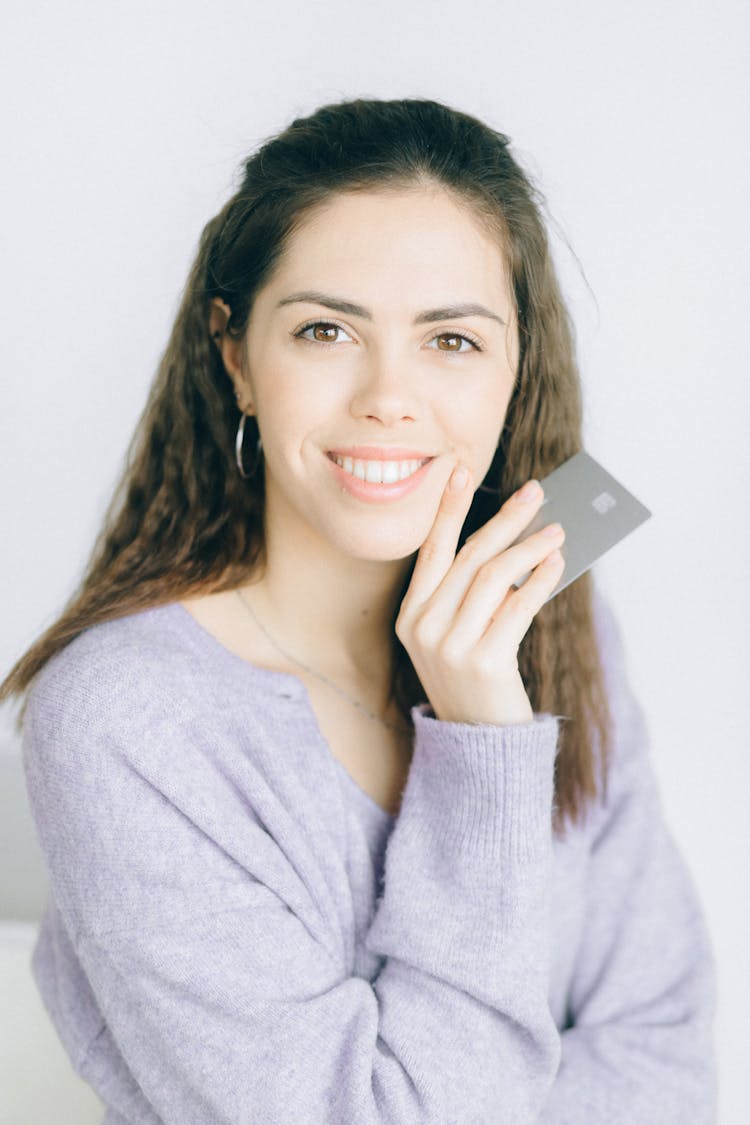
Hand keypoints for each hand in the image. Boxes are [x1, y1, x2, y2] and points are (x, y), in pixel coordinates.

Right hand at [395, 463, 565, 725]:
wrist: (478, 743)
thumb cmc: (475, 679)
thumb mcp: (458, 634)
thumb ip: (474, 592)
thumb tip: (517, 538)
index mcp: (410, 614)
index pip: (432, 549)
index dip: (448, 507)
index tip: (461, 470)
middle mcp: (423, 627)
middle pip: (470, 556)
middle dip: (506, 520)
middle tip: (537, 495)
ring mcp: (449, 646)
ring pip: (495, 576)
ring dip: (530, 547)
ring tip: (557, 533)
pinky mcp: (482, 663)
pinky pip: (517, 607)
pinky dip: (540, 581)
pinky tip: (557, 565)